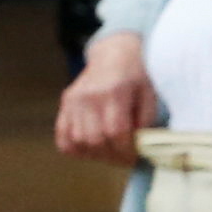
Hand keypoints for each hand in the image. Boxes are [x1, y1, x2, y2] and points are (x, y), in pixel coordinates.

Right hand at [56, 31, 157, 161]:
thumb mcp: (149, 95)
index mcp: (114, 92)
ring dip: (95, 154)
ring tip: (110, 152)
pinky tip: (90, 149)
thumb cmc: (135, 77)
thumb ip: (145, 121)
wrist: (114, 54)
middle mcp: (90, 96)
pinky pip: (62, 136)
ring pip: (78, 141)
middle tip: (124, 157)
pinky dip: (74, 148)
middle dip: (112, 155)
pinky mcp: (66, 103)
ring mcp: (74, 100)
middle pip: (94, 139)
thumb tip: (138, 146)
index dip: (125, 150)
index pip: (115, 131)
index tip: (135, 156)